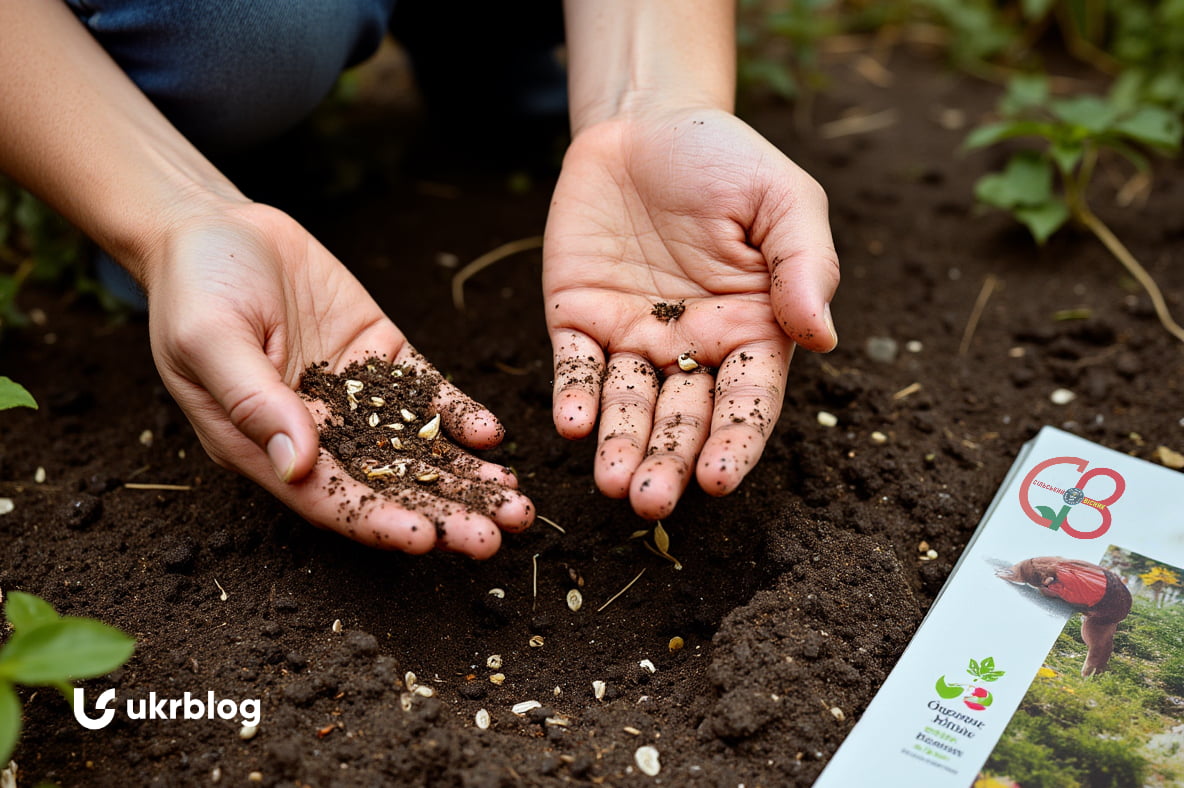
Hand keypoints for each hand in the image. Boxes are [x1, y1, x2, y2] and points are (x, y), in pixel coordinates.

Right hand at [145, 201, 533, 556]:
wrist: (217, 228)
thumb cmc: (194, 288)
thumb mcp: (209, 339)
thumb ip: (254, 402)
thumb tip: (298, 465)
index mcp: (266, 447)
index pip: (332, 500)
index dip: (379, 522)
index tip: (425, 540)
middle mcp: (319, 434)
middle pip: (389, 486)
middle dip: (443, 513)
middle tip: (495, 536)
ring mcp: (356, 399)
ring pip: (419, 450)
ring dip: (467, 477)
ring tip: (515, 501)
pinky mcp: (383, 360)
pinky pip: (429, 395)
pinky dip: (460, 416)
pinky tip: (492, 434)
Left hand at [543, 106, 838, 518]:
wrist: (646, 122)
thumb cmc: (726, 160)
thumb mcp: (782, 198)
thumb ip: (804, 264)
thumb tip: (822, 336)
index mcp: (751, 330)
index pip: (747, 401)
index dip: (734, 441)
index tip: (717, 479)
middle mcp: (691, 348)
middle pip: (682, 418)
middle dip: (668, 461)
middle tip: (651, 501)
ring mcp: (632, 338)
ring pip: (627, 406)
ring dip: (620, 446)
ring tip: (613, 484)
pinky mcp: (579, 319)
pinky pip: (575, 367)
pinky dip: (574, 397)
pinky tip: (573, 425)